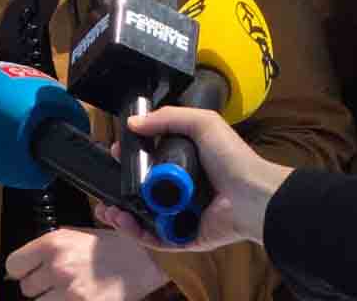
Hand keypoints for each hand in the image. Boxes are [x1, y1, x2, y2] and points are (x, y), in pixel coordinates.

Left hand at [4, 227, 168, 300]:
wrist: (145, 261)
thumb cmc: (114, 246)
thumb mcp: (77, 234)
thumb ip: (50, 247)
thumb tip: (28, 262)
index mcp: (53, 243)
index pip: (13, 265)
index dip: (21, 270)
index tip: (27, 273)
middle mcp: (58, 267)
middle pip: (27, 289)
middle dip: (40, 287)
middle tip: (57, 282)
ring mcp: (69, 291)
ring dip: (52, 299)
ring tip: (69, 292)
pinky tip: (77, 298)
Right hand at [93, 108, 293, 251]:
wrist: (253, 194)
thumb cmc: (231, 157)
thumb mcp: (201, 124)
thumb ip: (167, 118)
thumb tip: (132, 123)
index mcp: (185, 165)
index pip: (150, 163)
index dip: (131, 160)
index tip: (115, 153)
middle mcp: (181, 191)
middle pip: (143, 193)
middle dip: (120, 191)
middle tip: (103, 188)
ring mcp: (182, 216)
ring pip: (144, 218)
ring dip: (123, 215)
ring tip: (107, 209)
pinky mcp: (185, 238)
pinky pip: (156, 238)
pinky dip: (137, 232)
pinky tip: (124, 221)